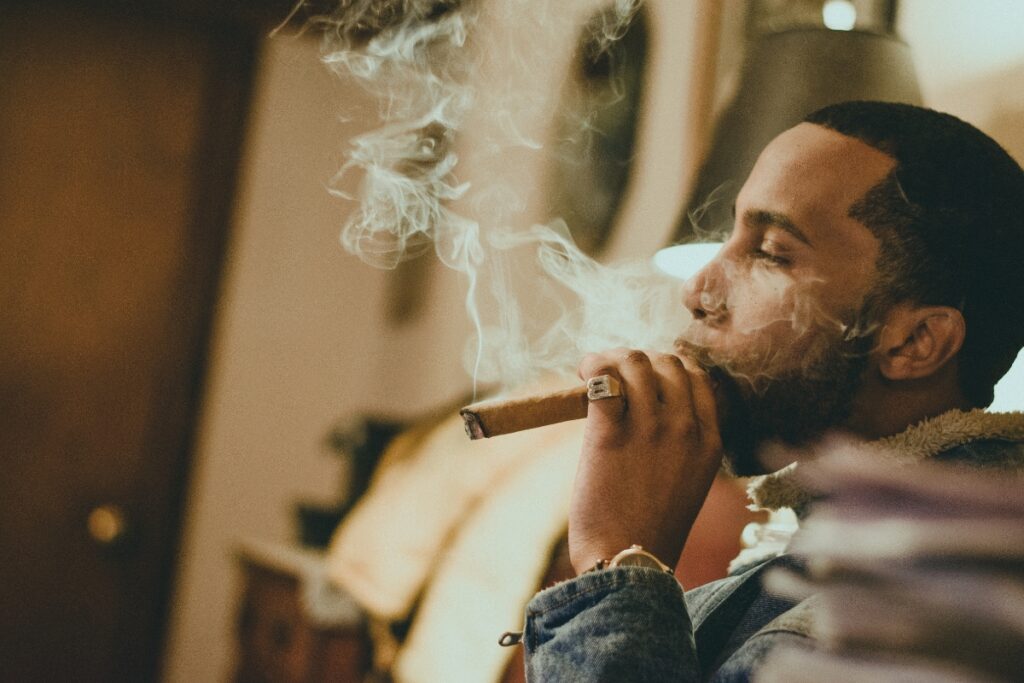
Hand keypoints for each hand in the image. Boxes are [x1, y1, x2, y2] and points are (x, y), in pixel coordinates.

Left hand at [569, 349, 723, 574]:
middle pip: (666, 363)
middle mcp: (685, 428)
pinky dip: (592, 367)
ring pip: (635, 363)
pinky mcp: (611, 434)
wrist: (628, 562)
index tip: (643, 376)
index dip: (666, 366)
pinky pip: (603, 379)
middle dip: (637, 360)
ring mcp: (650, 428)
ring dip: (611, 360)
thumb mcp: (685, 481)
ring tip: (591, 373)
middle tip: (612, 374)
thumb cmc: (649, 527)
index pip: (696, 376)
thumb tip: (646, 404)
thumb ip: (679, 442)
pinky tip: (582, 374)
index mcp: (709, 440)